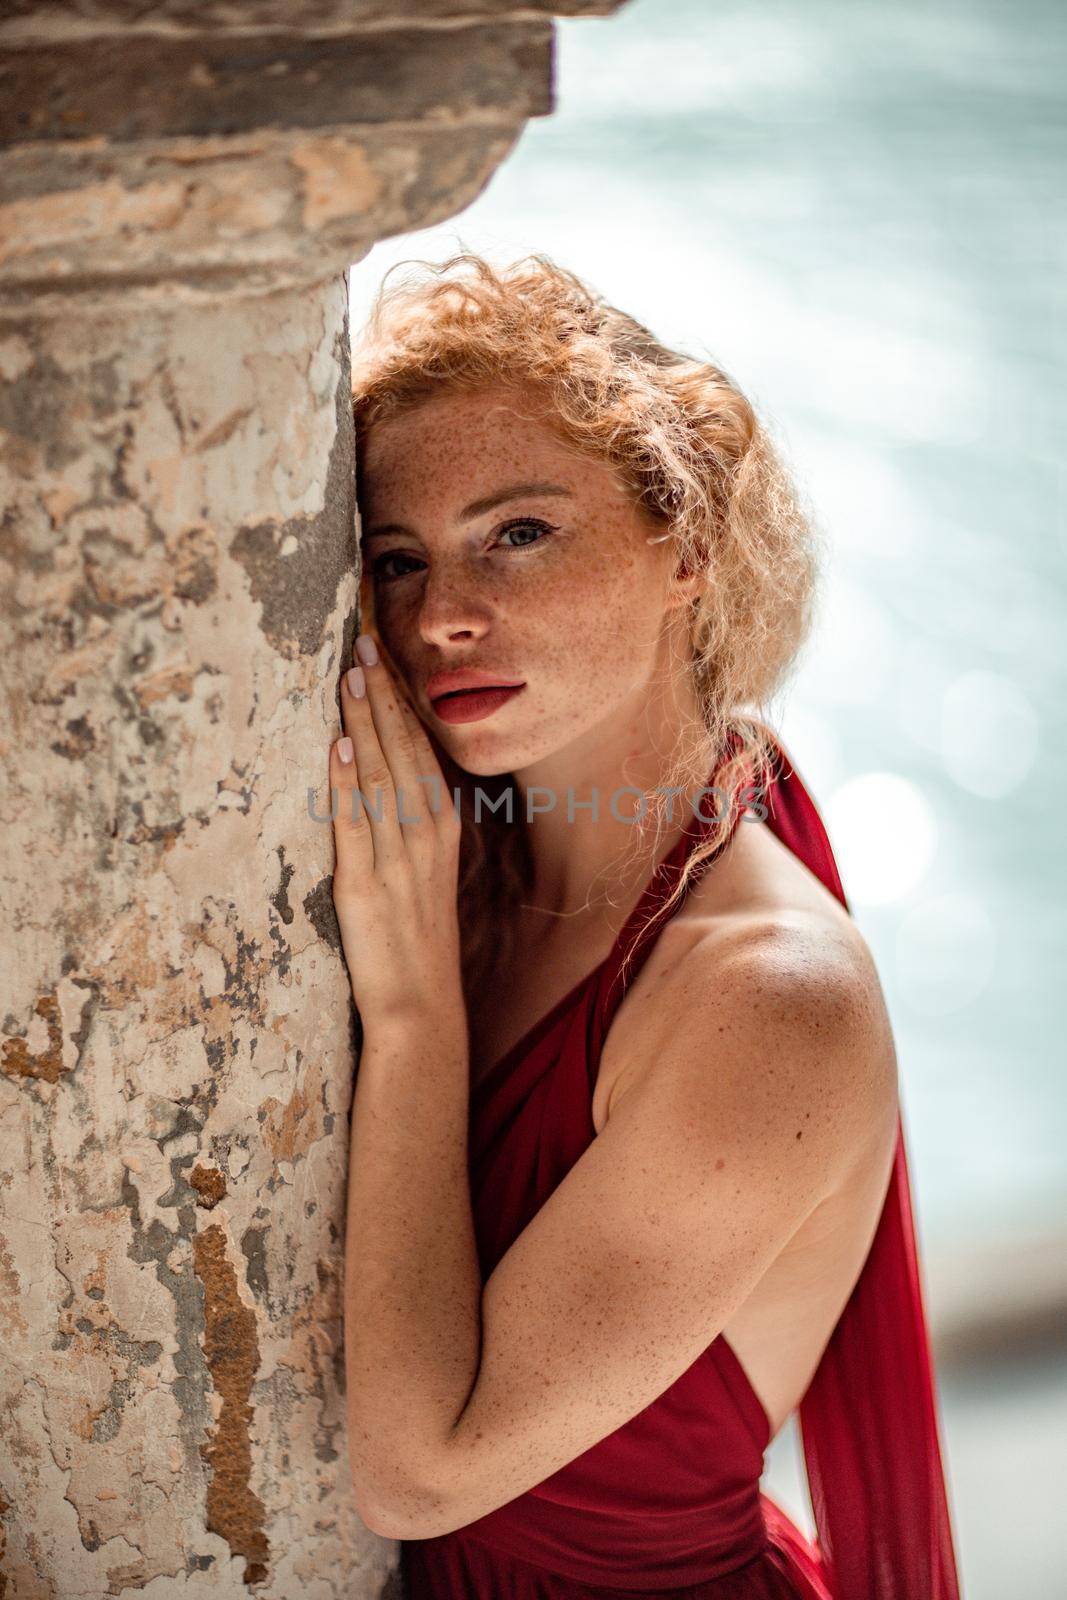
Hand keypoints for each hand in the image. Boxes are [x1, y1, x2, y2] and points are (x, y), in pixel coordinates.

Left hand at [329, 630, 463, 1026]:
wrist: (421, 1009)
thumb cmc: (419, 944)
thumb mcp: (426, 876)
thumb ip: (411, 829)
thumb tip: (382, 783)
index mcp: (441, 830)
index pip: (419, 752)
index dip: (399, 704)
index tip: (380, 661)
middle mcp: (424, 836)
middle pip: (401, 751)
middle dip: (381, 696)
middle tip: (362, 645)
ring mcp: (396, 858)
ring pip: (378, 775)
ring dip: (362, 721)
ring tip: (348, 675)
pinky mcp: (364, 885)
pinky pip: (353, 821)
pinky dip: (345, 780)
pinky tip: (336, 744)